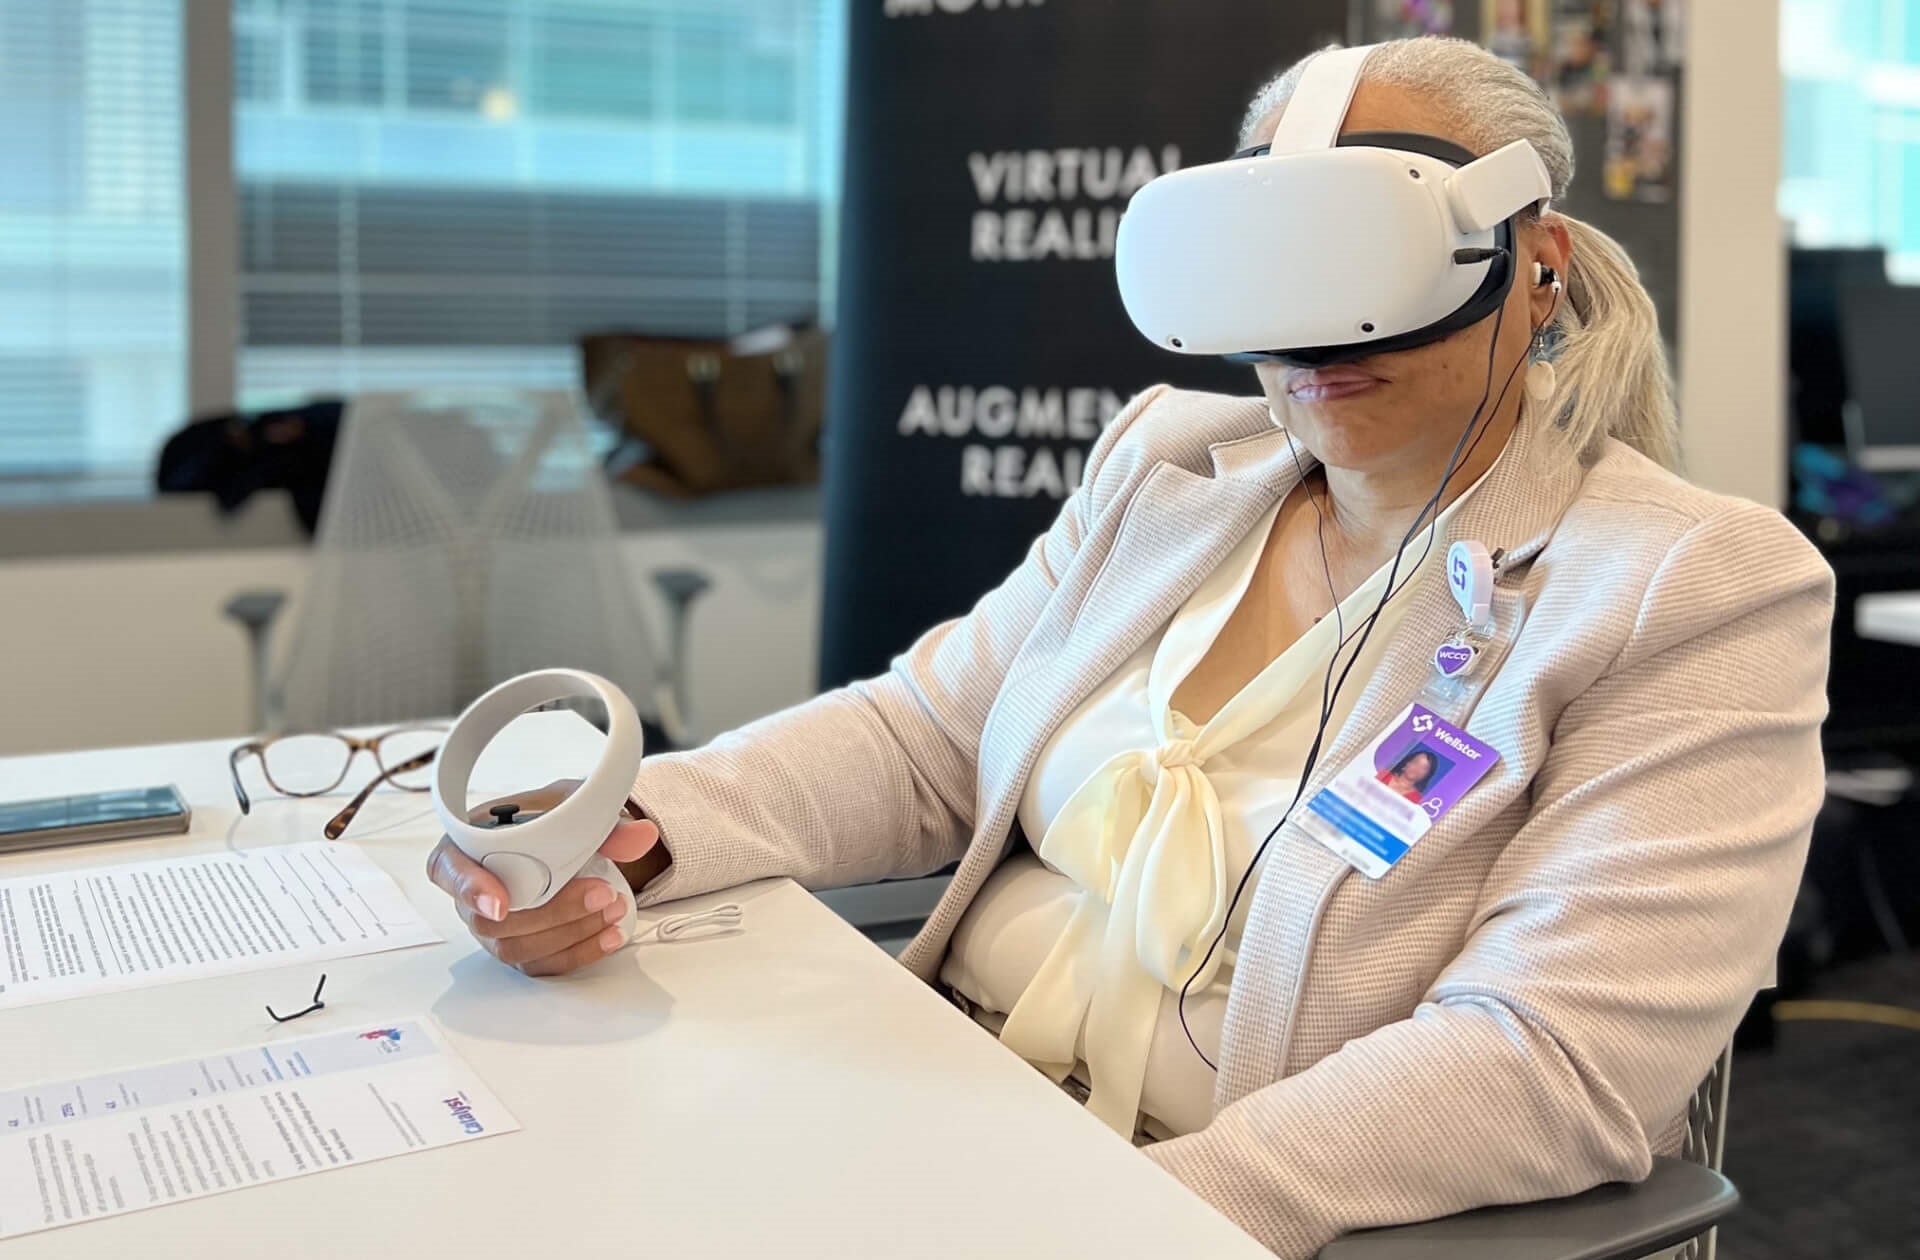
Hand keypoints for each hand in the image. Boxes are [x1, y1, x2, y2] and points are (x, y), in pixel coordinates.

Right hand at [425, 779, 661, 975]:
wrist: (568, 839)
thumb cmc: (552, 818)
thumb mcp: (575, 804)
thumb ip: (603, 820)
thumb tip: (641, 834)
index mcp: (466, 845)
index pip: (445, 869)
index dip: (468, 888)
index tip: (501, 903)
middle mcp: (472, 892)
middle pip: (490, 921)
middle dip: (550, 912)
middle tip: (599, 892)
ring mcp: (493, 927)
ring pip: (515, 948)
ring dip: (569, 932)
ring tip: (613, 909)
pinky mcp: (520, 949)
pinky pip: (541, 964)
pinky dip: (579, 952)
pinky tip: (610, 935)